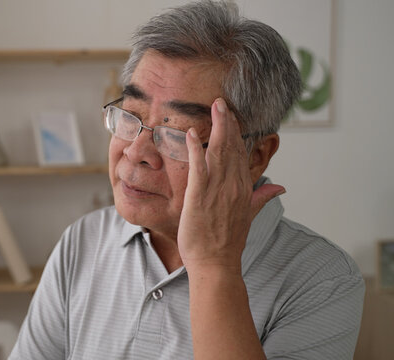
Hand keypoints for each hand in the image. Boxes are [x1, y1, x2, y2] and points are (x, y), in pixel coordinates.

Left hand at [178, 98, 284, 270]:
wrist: (216, 264)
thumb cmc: (227, 243)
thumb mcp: (249, 217)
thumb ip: (262, 198)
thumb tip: (280, 188)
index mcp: (244, 190)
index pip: (242, 155)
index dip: (237, 133)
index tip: (232, 116)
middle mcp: (233, 187)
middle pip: (232, 149)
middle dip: (228, 123)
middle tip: (222, 102)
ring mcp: (217, 191)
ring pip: (219, 153)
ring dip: (217, 129)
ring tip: (214, 108)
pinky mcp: (199, 197)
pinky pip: (198, 169)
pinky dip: (195, 150)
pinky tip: (192, 134)